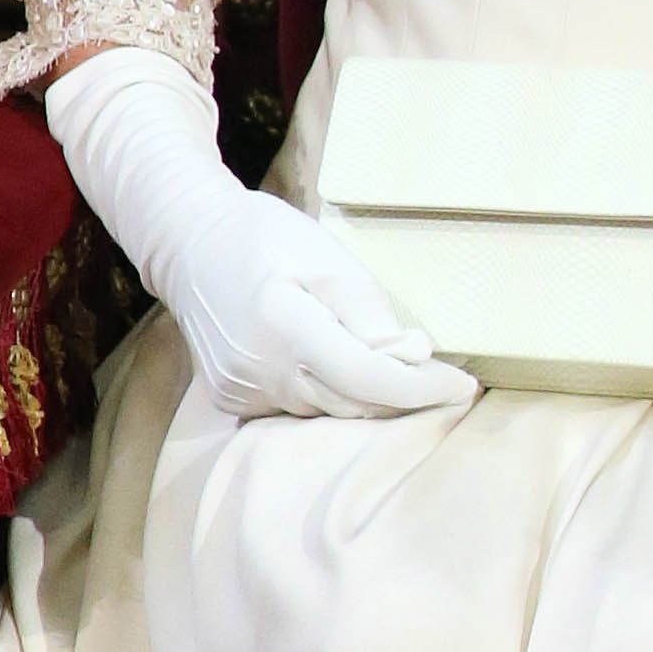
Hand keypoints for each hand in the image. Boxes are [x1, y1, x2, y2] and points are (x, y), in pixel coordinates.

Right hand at [163, 180, 478, 423]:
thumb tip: (413, 357)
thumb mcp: (327, 258)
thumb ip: (369, 313)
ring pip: (329, 413)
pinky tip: (342, 370)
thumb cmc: (264, 238)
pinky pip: (300, 411)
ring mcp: (242, 392)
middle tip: (445, 381)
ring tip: (397, 369)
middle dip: (405, 398)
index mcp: (284, 328)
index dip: (421, 389)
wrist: (188, 243)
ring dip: (369, 398)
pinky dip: (331, 396)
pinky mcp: (234, 400)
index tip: (463, 386)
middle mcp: (259, 372)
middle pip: (353, 405)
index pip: (368, 379)